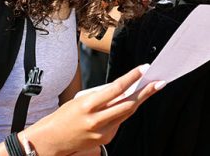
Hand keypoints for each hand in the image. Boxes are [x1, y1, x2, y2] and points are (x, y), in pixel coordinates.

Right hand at [22, 65, 161, 154]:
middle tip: (159, 82)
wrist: (50, 141)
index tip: (144, 68)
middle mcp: (96, 120)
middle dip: (146, 92)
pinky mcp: (105, 140)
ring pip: (127, 114)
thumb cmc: (64, 116)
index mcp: (88, 105)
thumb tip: (124, 87)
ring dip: (139, 101)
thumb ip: (102, 94)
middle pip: (128, 104)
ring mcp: (101, 133)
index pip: (116, 88)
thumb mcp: (81, 99)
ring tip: (150, 88)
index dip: (132, 77)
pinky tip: (126, 105)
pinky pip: (119, 123)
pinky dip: (123, 112)